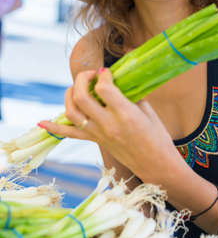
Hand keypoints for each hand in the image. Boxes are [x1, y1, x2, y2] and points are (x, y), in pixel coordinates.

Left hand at [39, 68, 182, 180]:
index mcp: (126, 115)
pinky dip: (55, 127)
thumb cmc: (157, 136)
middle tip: (92, 74)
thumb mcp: (149, 110)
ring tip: (79, 87)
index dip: (103, 75)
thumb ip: (132, 92)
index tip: (107, 72)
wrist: (155, 165)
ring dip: (71, 94)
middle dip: (83, 79)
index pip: (104, 88)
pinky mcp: (95, 141)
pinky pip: (70, 134)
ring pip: (72, 112)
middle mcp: (108, 125)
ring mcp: (99, 134)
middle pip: (82, 97)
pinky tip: (42, 122)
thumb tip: (121, 76)